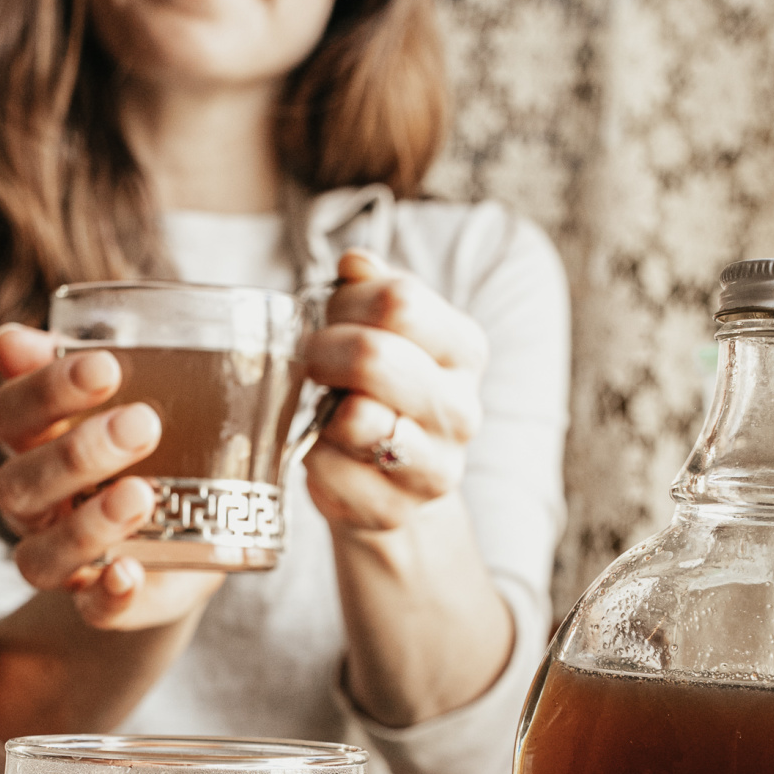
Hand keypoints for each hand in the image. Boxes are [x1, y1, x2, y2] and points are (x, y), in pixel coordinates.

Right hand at [0, 325, 223, 629]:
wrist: (200, 534)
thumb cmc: (164, 449)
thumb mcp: (149, 397)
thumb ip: (110, 357)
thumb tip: (31, 331)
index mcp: (37, 442)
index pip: (12, 412)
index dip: (46, 388)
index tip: (105, 363)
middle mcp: (36, 504)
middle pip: (21, 483)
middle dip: (77, 452)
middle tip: (144, 423)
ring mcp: (67, 561)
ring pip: (43, 556)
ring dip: (89, 524)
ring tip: (141, 495)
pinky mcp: (107, 604)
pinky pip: (93, 611)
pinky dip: (108, 595)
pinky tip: (129, 573)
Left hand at [302, 250, 487, 532]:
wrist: (390, 484)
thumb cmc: (378, 392)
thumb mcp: (383, 332)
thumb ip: (371, 291)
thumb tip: (355, 264)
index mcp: (464, 350)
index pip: (399, 301)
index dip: (345, 304)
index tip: (328, 318)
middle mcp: (461, 410)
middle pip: (374, 356)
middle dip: (321, 352)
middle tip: (309, 362)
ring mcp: (434, 467)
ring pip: (354, 419)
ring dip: (318, 407)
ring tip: (323, 408)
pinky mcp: (393, 510)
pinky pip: (327, 467)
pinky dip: (310, 454)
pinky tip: (324, 450)